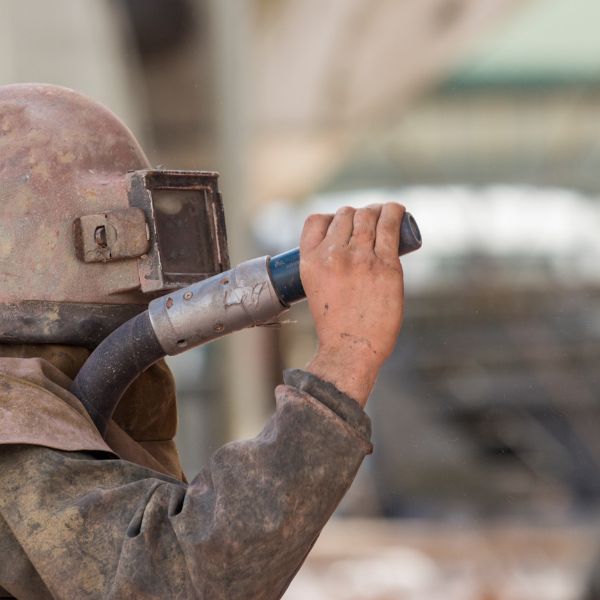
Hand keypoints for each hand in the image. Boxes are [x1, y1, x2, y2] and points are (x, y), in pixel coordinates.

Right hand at [300, 203, 404, 406]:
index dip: (331, 218)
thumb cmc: (336, 323)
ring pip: (367, 216)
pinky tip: (397, 210)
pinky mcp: (386, 266)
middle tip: (368, 225)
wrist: (351, 348)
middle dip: (357, 215)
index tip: (342, 225)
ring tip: (384, 214)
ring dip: (376, 211)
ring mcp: (360, 259)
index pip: (316, 220)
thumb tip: (346, 244)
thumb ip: (325, 265)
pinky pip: (390, 226)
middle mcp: (332, 255)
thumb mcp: (315, 287)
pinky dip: (394, 212)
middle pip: (345, 215)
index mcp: (310, 260)